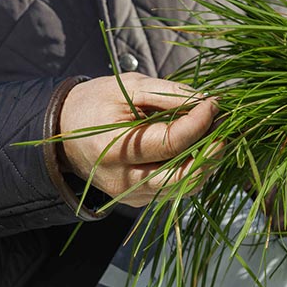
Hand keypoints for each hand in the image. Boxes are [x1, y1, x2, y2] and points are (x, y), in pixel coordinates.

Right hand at [59, 73, 218, 206]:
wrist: (63, 133)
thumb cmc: (95, 103)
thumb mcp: (129, 87)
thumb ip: (168, 95)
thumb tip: (207, 101)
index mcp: (114, 148)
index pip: (171, 142)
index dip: (199, 122)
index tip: (214, 103)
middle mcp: (123, 179)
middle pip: (184, 176)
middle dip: (211, 152)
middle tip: (223, 127)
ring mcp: (131, 194)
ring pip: (185, 187)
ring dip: (206, 162)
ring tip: (213, 134)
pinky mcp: (139, 200)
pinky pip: (176, 188)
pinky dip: (192, 169)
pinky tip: (197, 148)